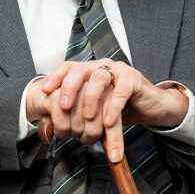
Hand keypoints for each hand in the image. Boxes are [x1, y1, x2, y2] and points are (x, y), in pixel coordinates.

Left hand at [40, 61, 187, 161]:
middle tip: (62, 107)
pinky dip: (113, 106)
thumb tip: (52, 127)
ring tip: (88, 117)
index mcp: (89, 71)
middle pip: (80, 70)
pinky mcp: (133, 79)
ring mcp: (117, 70)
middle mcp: (101, 66)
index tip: (44, 91)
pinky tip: (108, 121)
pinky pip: (121, 90)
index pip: (68, 68)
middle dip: (69, 88)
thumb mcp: (95, 109)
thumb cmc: (119, 108)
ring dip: (91, 99)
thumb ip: (77, 111)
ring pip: (99, 78)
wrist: (150, 107)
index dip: (55, 77)